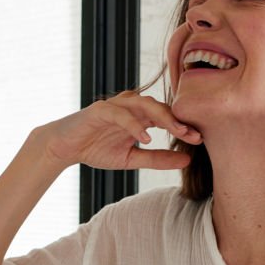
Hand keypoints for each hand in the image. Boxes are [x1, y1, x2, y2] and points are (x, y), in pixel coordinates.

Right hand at [41, 91, 201, 170]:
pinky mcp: (100, 109)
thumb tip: (187, 161)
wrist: (65, 147)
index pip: (168, 117)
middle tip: (194, 135)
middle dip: (179, 120)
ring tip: (177, 132)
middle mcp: (131, 106)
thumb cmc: (96, 149)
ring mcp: (116, 105)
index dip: (184, 126)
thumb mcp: (132, 159)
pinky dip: (135, 125)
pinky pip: (121, 114)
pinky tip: (146, 138)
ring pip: (144, 104)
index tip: (199, 140)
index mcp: (140, 116)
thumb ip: (157, 159)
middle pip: (161, 107)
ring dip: (163, 117)